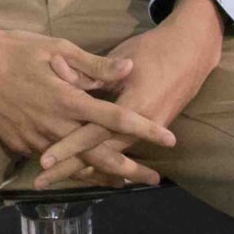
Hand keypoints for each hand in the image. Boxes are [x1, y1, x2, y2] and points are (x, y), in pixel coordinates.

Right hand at [0, 8, 177, 174]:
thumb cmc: (14, 48)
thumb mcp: (56, 48)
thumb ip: (94, 65)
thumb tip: (130, 69)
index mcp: (67, 98)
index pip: (115, 118)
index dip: (145, 130)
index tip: (169, 139)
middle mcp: (54, 125)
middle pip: (100, 156)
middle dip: (130, 170)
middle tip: (154, 179)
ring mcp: (35, 139)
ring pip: (76, 165)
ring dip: (102, 174)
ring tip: (126, 180)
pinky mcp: (19, 145)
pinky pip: (52, 161)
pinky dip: (73, 168)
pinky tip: (87, 171)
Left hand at [33, 0, 224, 187]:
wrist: (193, 50)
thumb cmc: (154, 49)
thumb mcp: (123, 57)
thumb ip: (94, 72)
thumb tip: (60, 72)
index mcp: (132, 107)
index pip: (92, 133)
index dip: (68, 147)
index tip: (44, 161)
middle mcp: (140, 126)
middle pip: (100, 154)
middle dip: (71, 169)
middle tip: (41, 184)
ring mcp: (149, 129)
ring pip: (112, 156)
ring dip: (87, 170)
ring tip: (59, 181)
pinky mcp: (152, 128)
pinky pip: (123, 149)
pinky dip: (105, 163)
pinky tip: (89, 173)